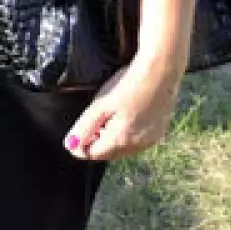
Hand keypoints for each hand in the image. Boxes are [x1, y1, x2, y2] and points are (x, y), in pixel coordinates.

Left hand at [65, 57, 181, 160]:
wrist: (159, 74)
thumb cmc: (126, 86)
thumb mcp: (99, 106)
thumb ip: (84, 128)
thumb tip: (70, 146)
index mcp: (121, 140)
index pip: (93, 154)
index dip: (81, 143)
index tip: (79, 128)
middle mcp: (138, 146)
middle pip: (109, 154)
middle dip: (96, 142)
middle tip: (93, 120)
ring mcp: (150, 141)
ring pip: (123, 149)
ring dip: (111, 139)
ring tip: (108, 116)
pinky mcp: (159, 133)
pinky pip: (136, 142)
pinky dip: (126, 135)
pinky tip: (125, 116)